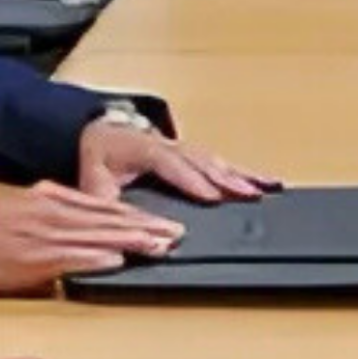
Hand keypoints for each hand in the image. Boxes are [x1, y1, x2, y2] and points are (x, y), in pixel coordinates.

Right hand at [0, 179, 186, 292]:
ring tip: (161, 246)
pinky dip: (97, 259)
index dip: (133, 214)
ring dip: (131, 243)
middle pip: (109, 219)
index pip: (101, 205)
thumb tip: (61, 209)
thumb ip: (42, 204)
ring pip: (98, 238)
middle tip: (176, 234)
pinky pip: (73, 259)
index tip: (158, 221)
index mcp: (49, 196)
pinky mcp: (34, 261)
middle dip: (145, 227)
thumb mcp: (11, 197)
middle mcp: (53, 212)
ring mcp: (46, 237)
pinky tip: (118, 261)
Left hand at [77, 114, 274, 203]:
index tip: (213, 196)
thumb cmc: (98, 156)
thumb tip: (121, 226)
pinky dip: (243, 172)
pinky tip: (265, 181)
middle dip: (227, 178)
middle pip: (202, 160)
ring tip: (265, 189)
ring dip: (240, 175)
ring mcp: (183, 146)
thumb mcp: (92, 181)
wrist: (97, 131)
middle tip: (250, 195)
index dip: (192, 181)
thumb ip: (106, 203)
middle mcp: (168, 144)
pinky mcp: (192, 153)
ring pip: (215, 159)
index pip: (172, 164)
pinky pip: (220, 161)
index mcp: (143, 148)